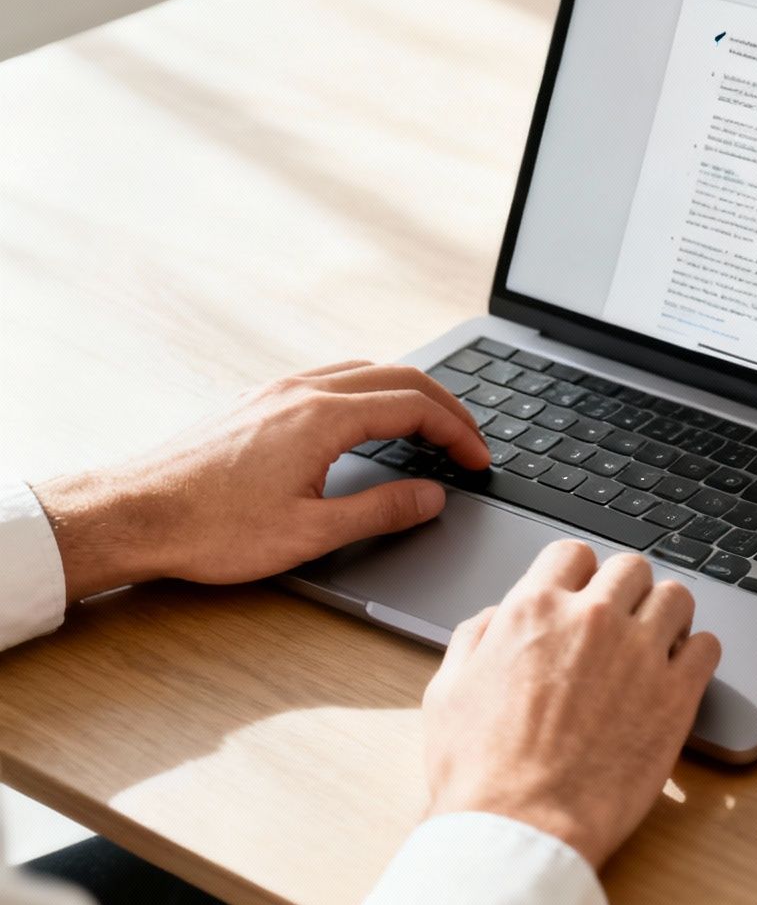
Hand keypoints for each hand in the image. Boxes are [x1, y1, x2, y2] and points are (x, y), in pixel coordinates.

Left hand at [31, 361, 489, 602]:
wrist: (130, 515)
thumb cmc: (209, 529)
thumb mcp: (310, 533)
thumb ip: (381, 510)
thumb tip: (431, 496)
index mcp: (323, 417)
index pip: (416, 407)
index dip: (459, 432)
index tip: (478, 461)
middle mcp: (302, 391)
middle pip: (399, 376)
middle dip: (446, 406)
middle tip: (470, 440)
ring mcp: (276, 392)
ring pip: (364, 371)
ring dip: (408, 393)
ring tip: (431, 428)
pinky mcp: (256, 403)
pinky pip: (332, 378)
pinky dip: (371, 392)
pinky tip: (369, 422)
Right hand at [420, 541, 720, 868]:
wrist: (520, 827)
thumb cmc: (479, 771)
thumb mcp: (448, 691)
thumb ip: (475, 639)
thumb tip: (497, 617)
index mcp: (534, 610)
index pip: (573, 554)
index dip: (578, 575)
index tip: (582, 597)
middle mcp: (592, 619)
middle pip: (631, 568)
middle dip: (626, 592)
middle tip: (621, 625)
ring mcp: (640, 653)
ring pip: (677, 597)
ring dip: (667, 616)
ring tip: (656, 646)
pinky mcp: (677, 694)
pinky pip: (709, 646)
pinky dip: (697, 655)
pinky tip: (680, 676)